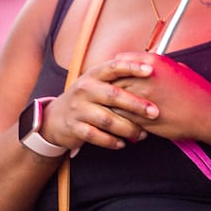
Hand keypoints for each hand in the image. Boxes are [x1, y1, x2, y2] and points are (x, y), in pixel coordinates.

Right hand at [39, 57, 158, 152]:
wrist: (56, 117)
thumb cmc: (85, 98)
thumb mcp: (96, 82)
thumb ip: (117, 78)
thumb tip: (150, 70)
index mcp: (93, 75)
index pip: (113, 67)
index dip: (132, 67)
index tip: (150, 70)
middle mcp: (84, 89)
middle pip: (113, 95)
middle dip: (136, 104)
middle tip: (154, 112)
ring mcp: (78, 109)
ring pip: (107, 120)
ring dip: (128, 128)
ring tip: (141, 134)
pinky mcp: (75, 127)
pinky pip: (97, 136)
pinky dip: (112, 141)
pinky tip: (122, 143)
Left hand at [109, 51, 210, 146]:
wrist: (208, 113)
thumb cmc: (194, 90)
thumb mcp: (175, 67)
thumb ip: (154, 64)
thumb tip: (138, 65)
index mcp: (152, 62)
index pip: (119, 61)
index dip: (114, 69)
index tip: (112, 75)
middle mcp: (145, 78)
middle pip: (113, 79)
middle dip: (108, 86)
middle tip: (104, 92)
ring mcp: (143, 98)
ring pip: (114, 99)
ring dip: (111, 103)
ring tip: (109, 106)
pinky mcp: (144, 118)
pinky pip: (122, 116)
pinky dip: (119, 118)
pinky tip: (120, 119)